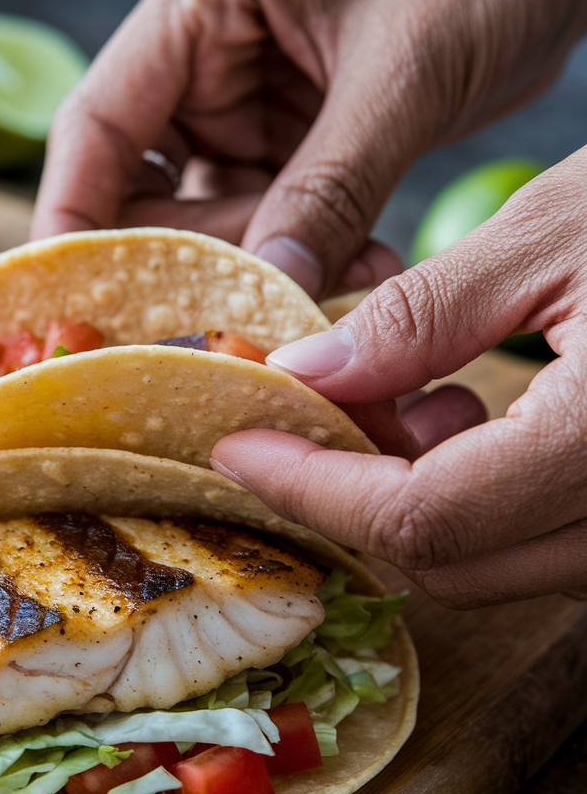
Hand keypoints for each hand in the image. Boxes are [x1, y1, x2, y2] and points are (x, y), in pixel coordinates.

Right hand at [31, 0, 586, 297]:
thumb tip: (272, 286)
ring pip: (210, 216)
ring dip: (261, 266)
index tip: (71, 305)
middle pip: (142, 189)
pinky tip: (363, 266)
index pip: (97, 126)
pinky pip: (274, 218)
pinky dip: (306, 255)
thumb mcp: (408, 62)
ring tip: (340, 280)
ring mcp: (251, 102)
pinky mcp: (297, 138)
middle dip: (190, 262)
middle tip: (246, 314)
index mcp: (201, 4)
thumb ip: (333, 182)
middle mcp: (208, 59)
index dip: (72, 220)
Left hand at [211, 151, 586, 607]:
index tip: (239, 448)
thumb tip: (306, 376)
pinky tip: (466, 416)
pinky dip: (473, 495)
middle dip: (353, 498)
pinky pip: (542, 538)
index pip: (422, 517)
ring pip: (494, 561)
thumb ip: (421, 318)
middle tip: (306, 421)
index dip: (312, 489)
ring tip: (403, 402)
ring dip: (414, 499)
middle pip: (451, 560)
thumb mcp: (555, 232)